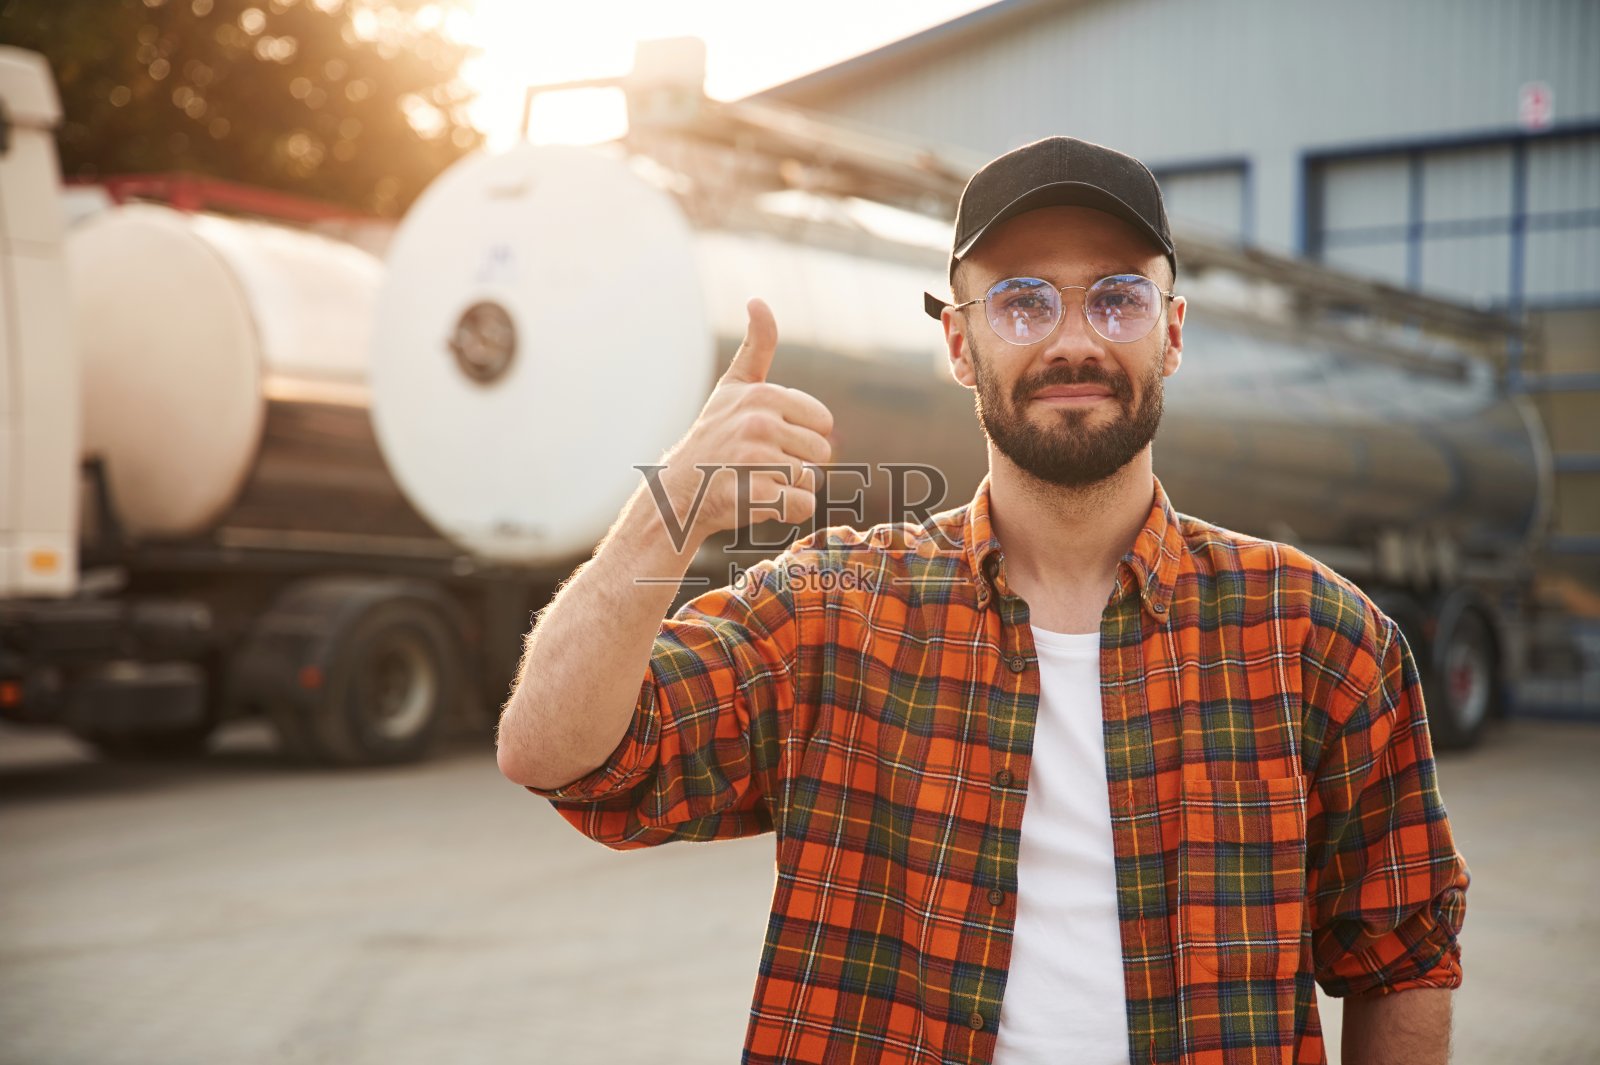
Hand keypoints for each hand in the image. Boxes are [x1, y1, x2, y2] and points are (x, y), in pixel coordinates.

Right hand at [654, 298, 833, 547]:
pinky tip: (756, 501)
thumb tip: (758, 300)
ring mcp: (754, 461)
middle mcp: (758, 423)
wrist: (678, 493)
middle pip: (821, 453)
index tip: (768, 437)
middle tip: (759, 464)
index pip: (822, 422)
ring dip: (787, 487)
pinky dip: (786, 511)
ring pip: (809, 480)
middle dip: (797, 463)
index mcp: (763, 396)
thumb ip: (756, 346)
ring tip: (752, 480)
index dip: (801, 435)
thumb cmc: (714, 438)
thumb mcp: (734, 387)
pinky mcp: (753, 496)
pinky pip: (800, 505)